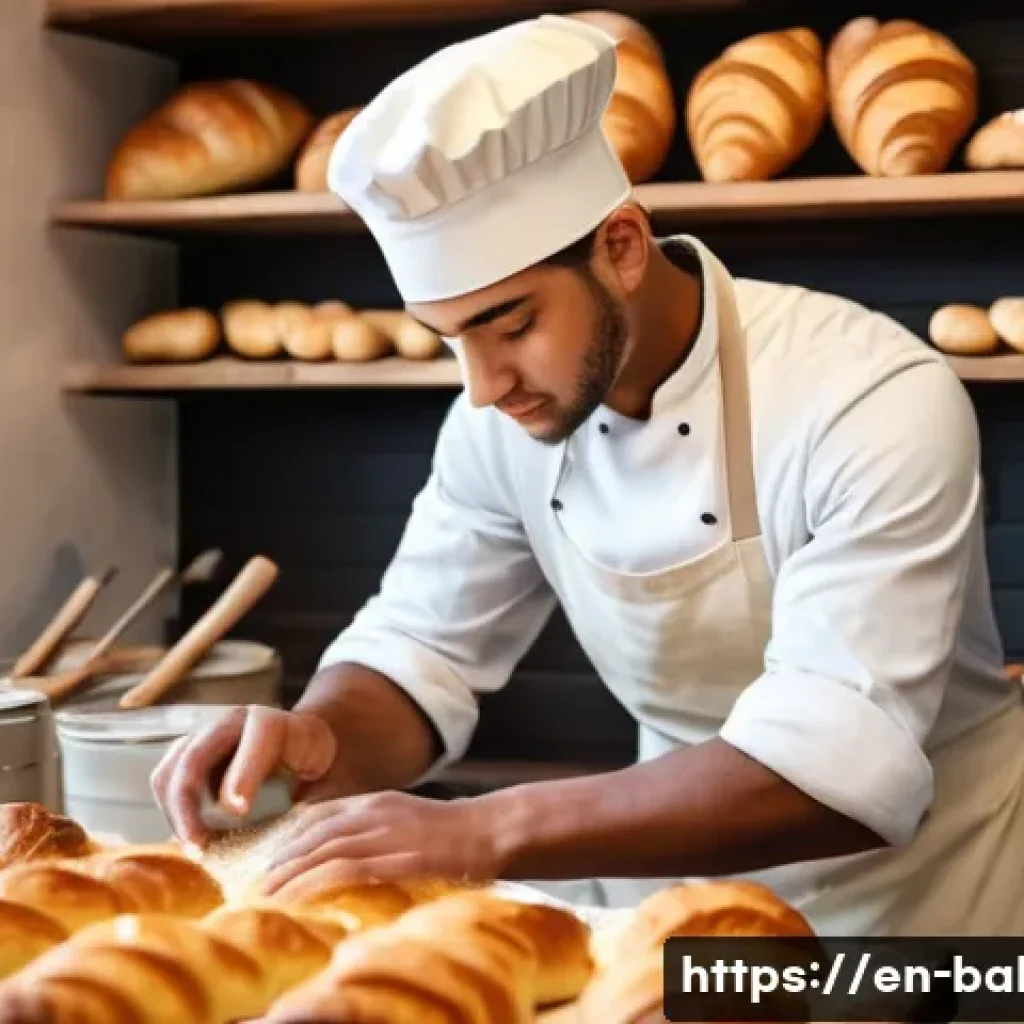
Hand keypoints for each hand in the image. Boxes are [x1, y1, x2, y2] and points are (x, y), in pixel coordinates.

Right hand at [150, 705, 336, 850]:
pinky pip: (164, 782)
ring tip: (196, 849)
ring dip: (175, 814)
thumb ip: (313, 807)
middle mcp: (237, 722)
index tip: (239, 812)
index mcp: (280, 725)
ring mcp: (208, 736)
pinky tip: (192, 839)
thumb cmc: (321, 775)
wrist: (307, 752)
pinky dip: (170, 813)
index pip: (258, 737)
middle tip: (200, 848)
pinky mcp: (189, 755)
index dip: (244, 774)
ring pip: (170, 770)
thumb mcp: (328, 785)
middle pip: (195, 755)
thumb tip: (287, 849)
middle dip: (190, 805)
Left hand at [258, 791, 501, 895]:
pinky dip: (315, 884)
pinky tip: (298, 901)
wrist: (491, 830)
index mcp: (376, 801)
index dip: (289, 839)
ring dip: (289, 876)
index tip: (271, 863)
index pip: (318, 816)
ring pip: (322, 852)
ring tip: (266, 899)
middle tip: (257, 888)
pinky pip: (344, 871)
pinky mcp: (397, 858)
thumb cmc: (454, 832)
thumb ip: (378, 829)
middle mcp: (374, 812)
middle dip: (281, 863)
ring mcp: (385, 834)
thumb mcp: (408, 819)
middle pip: (312, 836)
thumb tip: (348, 856)